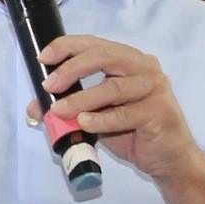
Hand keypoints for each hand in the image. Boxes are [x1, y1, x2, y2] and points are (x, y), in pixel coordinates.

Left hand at [41, 37, 202, 182]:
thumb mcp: (96, 117)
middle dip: (72, 69)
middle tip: (49, 85)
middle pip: (104, 57)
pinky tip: (84, 124)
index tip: (44, 57)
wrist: (168, 159)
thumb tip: (35, 107)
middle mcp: (144, 67)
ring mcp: (155, 88)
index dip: (68, 46)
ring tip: (59, 110)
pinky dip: (101, 119)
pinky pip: (125, 114)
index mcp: (129, 60)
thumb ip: (70, 108)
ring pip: (112, 87)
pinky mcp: (159, 111)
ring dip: (82, 99)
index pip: (95, 44)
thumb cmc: (134, 131)